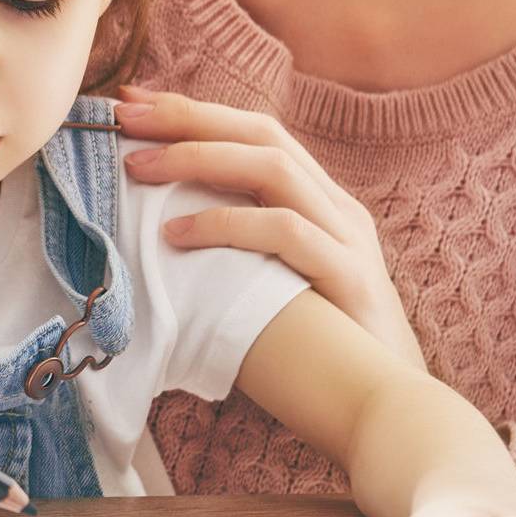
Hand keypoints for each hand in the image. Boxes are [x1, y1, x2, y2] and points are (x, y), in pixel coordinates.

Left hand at [115, 87, 421, 365]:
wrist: (392, 414)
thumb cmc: (317, 353)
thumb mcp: (270, 285)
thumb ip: (235, 252)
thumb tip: (157, 229)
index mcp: (321, 203)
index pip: (256, 133)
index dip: (195, 111)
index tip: (132, 102)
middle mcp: (338, 209)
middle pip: (263, 133)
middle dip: (189, 118)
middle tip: (123, 117)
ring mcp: (349, 240)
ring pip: (274, 168)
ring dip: (198, 159)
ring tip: (138, 169)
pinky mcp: (351, 280)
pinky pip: (286, 233)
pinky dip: (227, 225)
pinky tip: (177, 235)